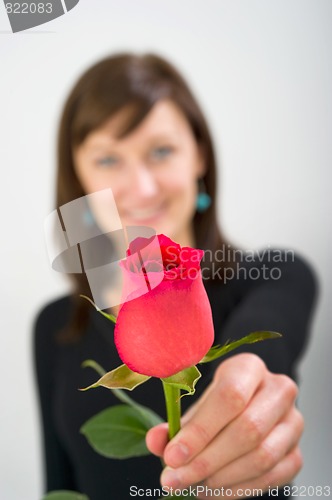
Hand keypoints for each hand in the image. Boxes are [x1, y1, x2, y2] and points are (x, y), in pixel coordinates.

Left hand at [146, 353, 303, 498]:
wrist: (247, 408)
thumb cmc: (217, 404)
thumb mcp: (195, 404)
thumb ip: (175, 423)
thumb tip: (156, 441)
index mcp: (250, 367)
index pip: (230, 397)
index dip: (200, 430)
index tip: (172, 455)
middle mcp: (279, 390)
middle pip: (247, 430)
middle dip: (205, 461)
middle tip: (173, 479)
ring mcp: (293, 422)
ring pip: (262, 457)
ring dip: (220, 478)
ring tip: (190, 485)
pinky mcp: (296, 452)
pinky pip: (271, 478)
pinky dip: (237, 490)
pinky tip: (210, 491)